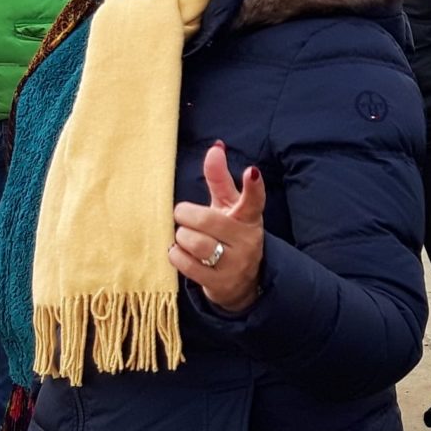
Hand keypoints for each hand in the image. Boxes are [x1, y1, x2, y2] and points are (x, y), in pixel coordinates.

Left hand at [170, 142, 265, 314]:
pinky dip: (176, 254)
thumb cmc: (229, 233)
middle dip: (186, 215)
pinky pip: (186, 264)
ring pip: (195, 242)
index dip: (253, 186)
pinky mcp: (220, 283)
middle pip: (207, 220)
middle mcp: (247, 240)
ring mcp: (235, 264)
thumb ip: (220, 178)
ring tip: (184, 236)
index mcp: (249, 217)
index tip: (251, 172)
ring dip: (181, 236)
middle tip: (183, 215)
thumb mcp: (228, 206)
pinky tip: (181, 252)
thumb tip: (215, 147)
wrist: (242, 281)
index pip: (253, 200)